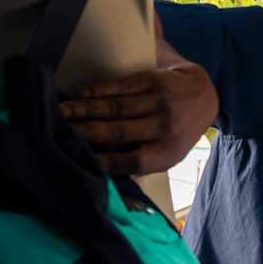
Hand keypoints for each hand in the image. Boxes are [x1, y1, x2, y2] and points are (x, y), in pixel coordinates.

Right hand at [60, 13, 217, 176]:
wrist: (203, 95)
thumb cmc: (179, 131)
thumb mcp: (169, 155)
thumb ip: (144, 166)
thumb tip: (112, 182)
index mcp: (167, 151)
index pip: (133, 161)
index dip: (107, 163)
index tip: (81, 161)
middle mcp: (163, 127)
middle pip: (118, 132)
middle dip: (85, 133)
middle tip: (59, 132)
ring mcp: (157, 102)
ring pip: (114, 107)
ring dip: (84, 109)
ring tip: (60, 111)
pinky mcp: (152, 81)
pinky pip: (119, 86)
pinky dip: (97, 90)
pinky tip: (79, 94)